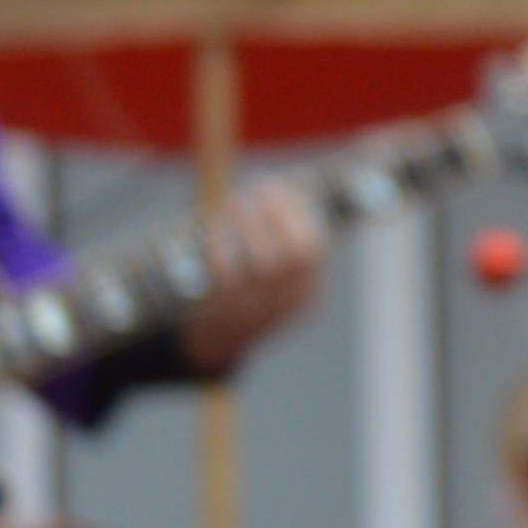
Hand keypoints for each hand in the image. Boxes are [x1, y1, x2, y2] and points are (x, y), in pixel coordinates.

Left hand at [175, 176, 323, 372]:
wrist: (219, 341)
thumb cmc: (249, 292)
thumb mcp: (277, 275)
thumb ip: (283, 238)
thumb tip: (280, 186)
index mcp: (306, 293)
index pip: (312, 249)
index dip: (298, 214)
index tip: (281, 187)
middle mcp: (284, 304)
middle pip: (294, 256)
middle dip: (280, 215)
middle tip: (261, 187)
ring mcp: (253, 309)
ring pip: (261, 263)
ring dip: (249, 224)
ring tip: (237, 201)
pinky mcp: (220, 310)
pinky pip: (224, 272)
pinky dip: (220, 242)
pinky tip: (214, 225)